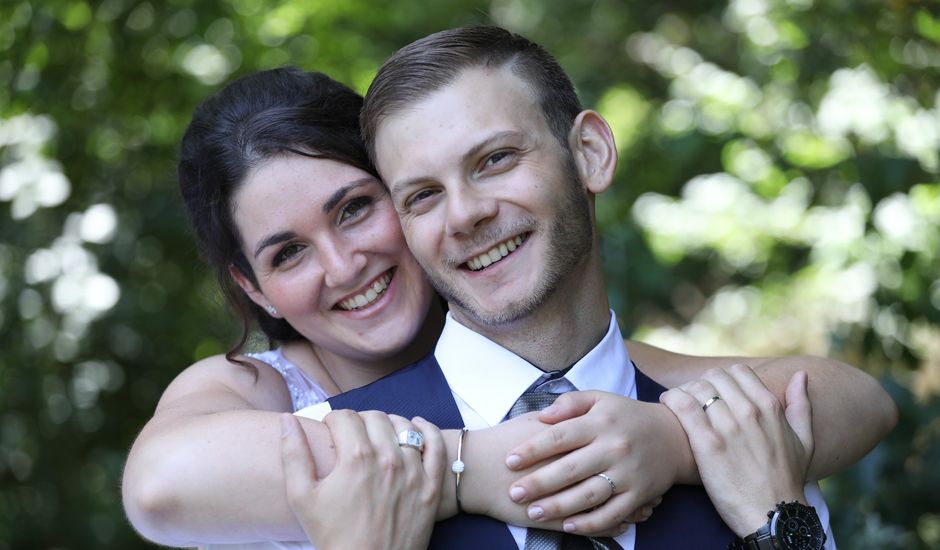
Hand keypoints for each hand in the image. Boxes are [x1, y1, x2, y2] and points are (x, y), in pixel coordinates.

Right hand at [278, 410, 444, 549]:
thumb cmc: (334, 537)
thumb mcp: (302, 497)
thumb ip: (294, 454)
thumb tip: (286, 420)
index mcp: (355, 458)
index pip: (344, 417)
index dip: (333, 421)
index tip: (330, 431)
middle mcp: (387, 459)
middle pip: (374, 417)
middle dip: (359, 421)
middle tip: (351, 436)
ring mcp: (413, 471)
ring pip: (403, 426)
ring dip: (388, 425)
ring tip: (377, 436)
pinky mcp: (431, 486)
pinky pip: (436, 445)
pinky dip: (427, 430)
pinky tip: (416, 427)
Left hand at [503, 391, 678, 535]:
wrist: (674, 436)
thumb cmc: (626, 416)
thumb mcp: (600, 398)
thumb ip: (570, 403)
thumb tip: (542, 416)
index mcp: (600, 422)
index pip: (560, 436)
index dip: (533, 449)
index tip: (509, 461)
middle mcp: (614, 447)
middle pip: (570, 468)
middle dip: (538, 482)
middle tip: (514, 493)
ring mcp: (628, 472)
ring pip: (589, 494)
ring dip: (558, 506)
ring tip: (533, 512)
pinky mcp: (640, 494)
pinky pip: (612, 513)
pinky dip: (590, 522)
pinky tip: (568, 526)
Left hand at [660, 364, 813, 535]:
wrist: (772, 516)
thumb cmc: (787, 480)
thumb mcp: (804, 441)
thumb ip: (801, 405)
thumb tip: (800, 375)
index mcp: (769, 406)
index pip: (737, 371)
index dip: (723, 379)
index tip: (714, 392)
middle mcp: (749, 411)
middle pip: (714, 376)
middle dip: (702, 384)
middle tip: (694, 399)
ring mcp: (728, 426)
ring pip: (696, 387)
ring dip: (684, 391)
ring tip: (678, 404)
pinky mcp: (707, 444)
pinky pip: (682, 405)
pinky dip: (672, 400)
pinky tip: (668, 406)